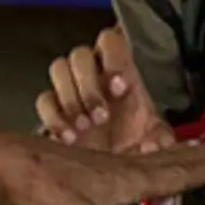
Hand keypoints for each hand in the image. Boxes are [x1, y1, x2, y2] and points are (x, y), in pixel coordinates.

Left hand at [0, 126, 204, 204]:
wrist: (0, 165)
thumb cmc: (37, 185)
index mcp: (125, 177)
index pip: (177, 172)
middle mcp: (118, 170)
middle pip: (167, 162)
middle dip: (198, 158)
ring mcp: (99, 172)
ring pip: (146, 164)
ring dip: (172, 162)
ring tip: (189, 158)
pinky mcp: (82, 179)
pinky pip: (126, 172)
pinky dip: (142, 173)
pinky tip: (132, 180)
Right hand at [36, 26, 175, 153]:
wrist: (108, 162)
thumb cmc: (131, 136)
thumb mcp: (152, 137)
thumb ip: (160, 139)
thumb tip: (157, 145)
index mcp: (118, 70)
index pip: (111, 41)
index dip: (113, 59)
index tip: (120, 88)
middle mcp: (92, 72)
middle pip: (80, 54)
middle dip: (89, 85)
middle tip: (101, 116)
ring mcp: (69, 87)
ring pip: (59, 68)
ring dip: (70, 98)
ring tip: (85, 127)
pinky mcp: (52, 107)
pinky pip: (44, 99)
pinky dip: (54, 118)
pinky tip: (69, 138)